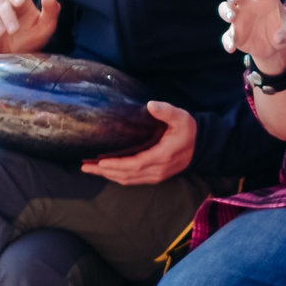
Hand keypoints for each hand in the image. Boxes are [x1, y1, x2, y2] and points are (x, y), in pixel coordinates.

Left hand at [82, 101, 196, 184]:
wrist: (201, 145)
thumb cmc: (188, 130)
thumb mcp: (182, 117)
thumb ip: (167, 111)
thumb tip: (150, 105)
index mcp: (163, 156)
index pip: (135, 164)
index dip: (116, 164)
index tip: (99, 161)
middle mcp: (158, 170)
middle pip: (127, 175)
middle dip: (104, 171)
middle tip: (85, 166)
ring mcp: (157, 175)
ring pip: (128, 179)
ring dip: (108, 176)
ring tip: (90, 169)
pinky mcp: (155, 177)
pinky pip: (133, 180)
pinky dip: (117, 177)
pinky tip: (106, 172)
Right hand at [217, 0, 285, 73]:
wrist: (276, 49)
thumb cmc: (284, 32)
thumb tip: (279, 38)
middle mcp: (249, 5)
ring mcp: (239, 19)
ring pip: (224, 8)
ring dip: (226, 11)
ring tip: (232, 18)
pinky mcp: (234, 34)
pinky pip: (226, 36)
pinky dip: (228, 41)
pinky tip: (232, 47)